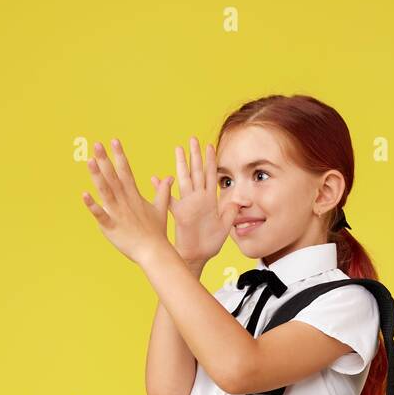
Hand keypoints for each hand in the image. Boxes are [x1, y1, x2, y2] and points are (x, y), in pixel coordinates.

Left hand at [81, 139, 172, 264]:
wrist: (154, 252)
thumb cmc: (157, 232)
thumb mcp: (161, 208)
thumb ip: (162, 191)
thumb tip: (169, 177)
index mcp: (134, 195)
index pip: (126, 171)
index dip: (120, 155)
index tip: (114, 141)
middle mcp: (125, 201)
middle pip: (113, 177)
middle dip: (105, 160)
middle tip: (97, 144)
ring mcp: (118, 213)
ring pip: (105, 191)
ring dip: (97, 176)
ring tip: (90, 161)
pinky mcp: (111, 227)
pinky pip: (100, 215)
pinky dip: (92, 206)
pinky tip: (84, 195)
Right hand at [153, 137, 237, 266]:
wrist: (198, 255)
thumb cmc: (210, 243)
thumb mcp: (225, 226)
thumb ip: (231, 212)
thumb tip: (238, 200)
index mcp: (210, 200)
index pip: (211, 176)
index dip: (211, 161)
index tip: (210, 145)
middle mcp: (198, 198)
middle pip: (196, 172)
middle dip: (195, 155)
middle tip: (193, 139)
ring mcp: (188, 204)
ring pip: (184, 179)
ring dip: (181, 164)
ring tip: (178, 149)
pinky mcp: (179, 212)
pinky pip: (169, 199)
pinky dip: (162, 189)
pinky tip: (156, 177)